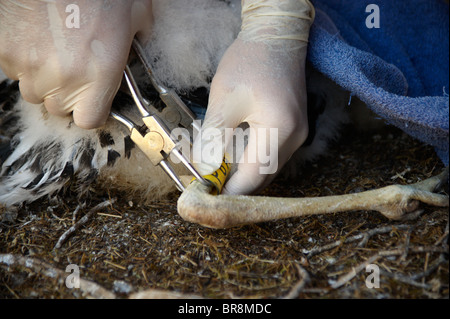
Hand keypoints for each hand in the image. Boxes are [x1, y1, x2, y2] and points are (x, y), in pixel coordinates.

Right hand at [0, 0, 152, 128]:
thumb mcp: (137, 16)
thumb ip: (137, 48)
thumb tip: (137, 56)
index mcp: (100, 73)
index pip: (89, 120)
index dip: (92, 111)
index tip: (94, 101)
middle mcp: (64, 76)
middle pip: (59, 107)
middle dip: (68, 92)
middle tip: (76, 66)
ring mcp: (29, 64)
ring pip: (33, 90)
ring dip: (44, 78)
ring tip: (56, 48)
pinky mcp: (5, 49)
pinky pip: (13, 69)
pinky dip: (24, 59)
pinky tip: (37, 37)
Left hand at [193, 0, 313, 194]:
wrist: (276, 36)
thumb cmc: (249, 62)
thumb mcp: (223, 101)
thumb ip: (213, 140)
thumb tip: (204, 170)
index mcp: (280, 129)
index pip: (254, 177)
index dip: (230, 191)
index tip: (208, 196)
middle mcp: (295, 137)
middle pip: (263, 178)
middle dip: (235, 184)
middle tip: (208, 184)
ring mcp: (298, 134)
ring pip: (268, 168)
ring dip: (242, 172)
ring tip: (216, 168)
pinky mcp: (294, 129)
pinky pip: (272, 155)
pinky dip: (251, 159)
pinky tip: (233, 152)